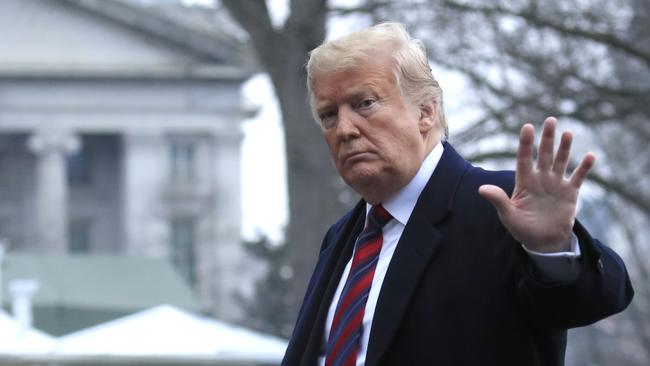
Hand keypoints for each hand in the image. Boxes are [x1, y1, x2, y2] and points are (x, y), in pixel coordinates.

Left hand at [478, 117, 594, 252]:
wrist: (542, 242)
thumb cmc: (522, 228)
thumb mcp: (508, 215)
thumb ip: (498, 200)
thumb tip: (481, 189)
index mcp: (524, 182)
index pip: (524, 158)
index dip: (526, 143)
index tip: (528, 127)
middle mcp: (540, 179)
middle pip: (544, 155)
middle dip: (547, 138)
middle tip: (550, 120)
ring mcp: (555, 184)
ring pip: (561, 161)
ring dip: (565, 148)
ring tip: (568, 132)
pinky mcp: (570, 193)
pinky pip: (578, 177)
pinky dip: (584, 167)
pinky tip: (590, 156)